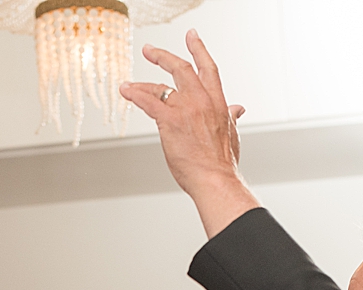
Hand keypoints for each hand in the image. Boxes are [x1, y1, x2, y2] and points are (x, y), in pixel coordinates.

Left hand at [120, 32, 259, 237]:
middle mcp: (202, 101)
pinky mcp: (169, 121)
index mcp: (218, 102)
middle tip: (150, 51)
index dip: (198, 50)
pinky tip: (126, 91)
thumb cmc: (222, 164)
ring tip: (129, 83)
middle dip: (162, 56)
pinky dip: (134, 94)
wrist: (216, 180)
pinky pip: (148, 101)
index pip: (208, 68)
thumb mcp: (232, 134)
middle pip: (180, 68)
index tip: (191, 37)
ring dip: (141, 83)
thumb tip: (237, 109)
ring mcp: (185, 109)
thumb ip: (230, 117)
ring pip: (160, 86)